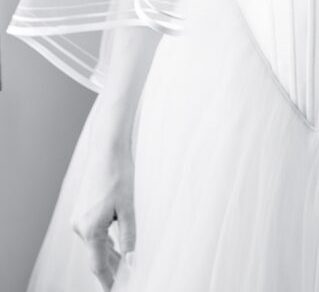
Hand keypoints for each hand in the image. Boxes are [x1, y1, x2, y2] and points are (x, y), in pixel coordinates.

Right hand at [70, 141, 135, 290]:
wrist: (106, 150)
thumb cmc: (119, 176)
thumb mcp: (128, 208)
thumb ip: (128, 237)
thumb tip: (130, 261)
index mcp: (90, 230)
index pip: (98, 265)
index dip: (108, 280)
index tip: (116, 290)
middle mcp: (80, 226)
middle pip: (96, 256)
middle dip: (111, 269)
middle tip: (125, 278)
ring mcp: (78, 218)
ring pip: (94, 244)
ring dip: (108, 254)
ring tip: (123, 265)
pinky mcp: (81, 210)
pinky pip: (92, 232)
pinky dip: (103, 241)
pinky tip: (114, 244)